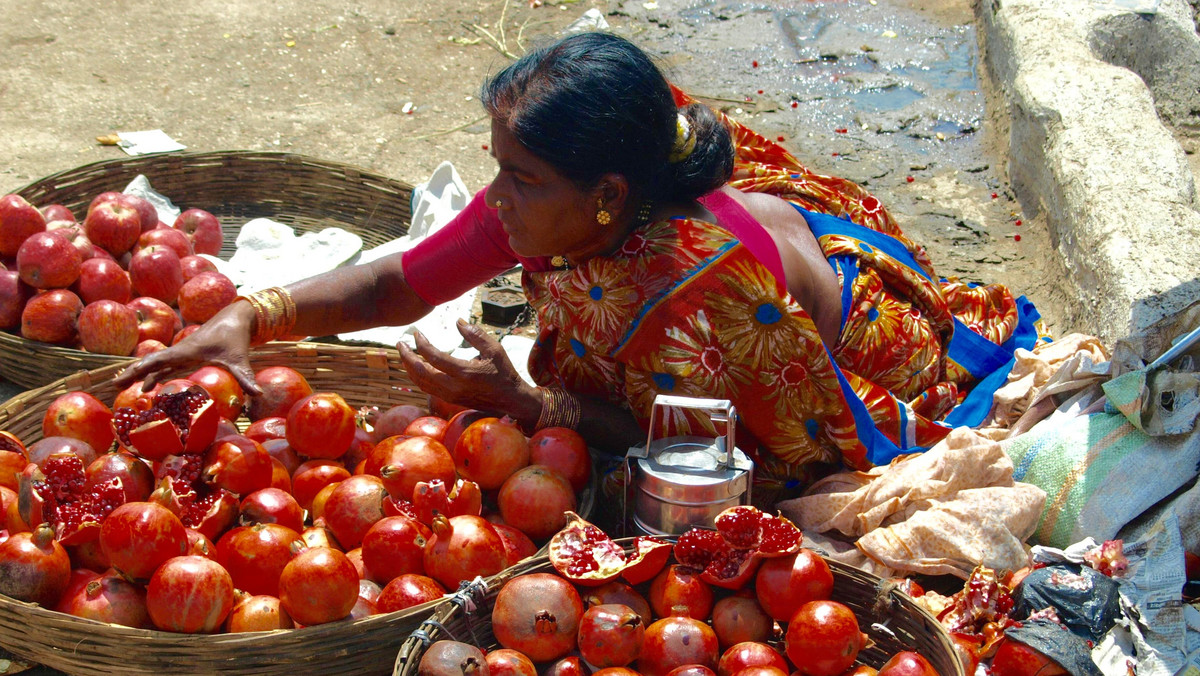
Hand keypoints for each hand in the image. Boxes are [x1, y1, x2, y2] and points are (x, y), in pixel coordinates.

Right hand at [115, 301, 261, 394]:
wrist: (237, 318)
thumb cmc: (237, 337)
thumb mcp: (240, 359)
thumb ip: (246, 377)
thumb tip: (257, 394)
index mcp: (188, 350)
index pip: (162, 360)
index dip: (145, 368)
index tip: (130, 376)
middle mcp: (181, 351)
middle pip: (152, 362)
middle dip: (134, 373)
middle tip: (114, 385)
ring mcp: (182, 353)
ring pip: (156, 364)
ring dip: (140, 375)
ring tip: (122, 386)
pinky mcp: (187, 355)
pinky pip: (166, 366)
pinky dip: (154, 374)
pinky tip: (147, 385)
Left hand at [397, 319, 539, 422]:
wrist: (510, 400)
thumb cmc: (504, 372)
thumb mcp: (494, 349)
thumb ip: (475, 334)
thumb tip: (458, 321)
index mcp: (464, 373)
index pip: (434, 357)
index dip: (421, 344)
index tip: (416, 333)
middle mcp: (454, 386)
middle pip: (420, 372)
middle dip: (407, 357)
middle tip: (400, 343)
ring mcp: (450, 395)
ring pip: (420, 382)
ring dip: (409, 367)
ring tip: (403, 354)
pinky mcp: (449, 399)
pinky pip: (426, 388)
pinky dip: (416, 376)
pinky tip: (414, 367)